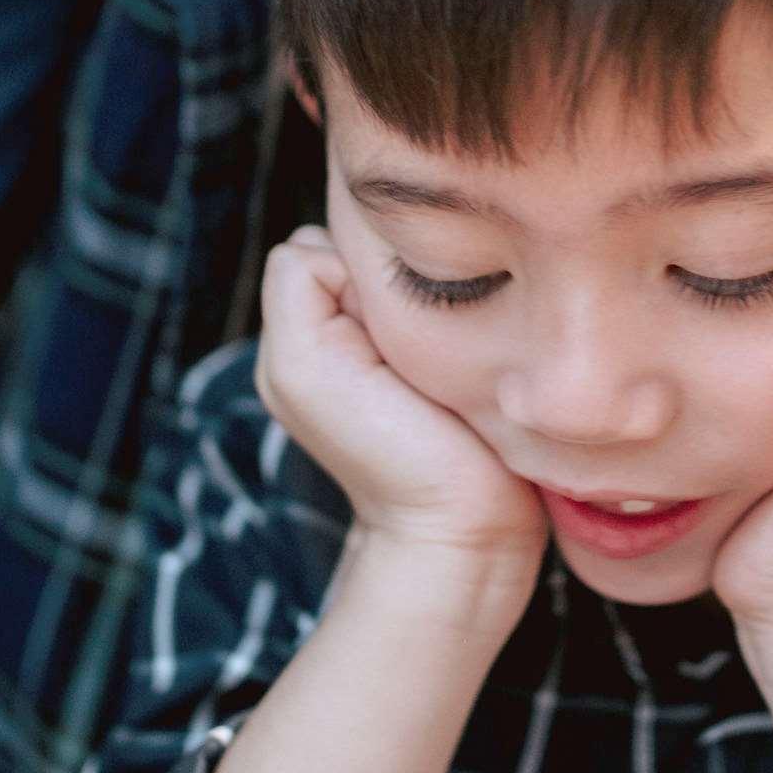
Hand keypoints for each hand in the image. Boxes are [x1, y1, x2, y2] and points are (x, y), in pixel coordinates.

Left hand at [256, 226, 544, 569]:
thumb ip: (299, 285)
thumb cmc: (384, 455)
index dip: (348, 272)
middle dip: (392, 278)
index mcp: (306, 325)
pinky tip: (473, 348)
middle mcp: (355, 320)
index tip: (377, 330)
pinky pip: (467, 284)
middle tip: (415, 340)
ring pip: (419, 261)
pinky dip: (468, 304)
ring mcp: (413, 331)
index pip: (316, 244)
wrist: (467, 529)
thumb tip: (352, 252)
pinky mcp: (468, 341)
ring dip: (434, 291)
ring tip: (444, 347)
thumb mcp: (302, 367)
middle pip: (368, 245)